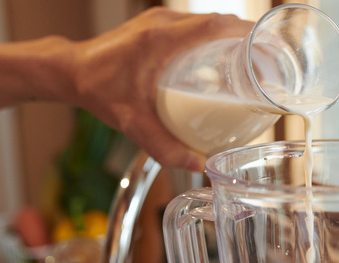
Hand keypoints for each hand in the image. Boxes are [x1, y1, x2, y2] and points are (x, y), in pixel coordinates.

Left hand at [72, 8, 252, 169]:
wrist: (70, 71)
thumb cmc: (98, 90)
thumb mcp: (132, 122)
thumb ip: (164, 146)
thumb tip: (198, 164)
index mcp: (161, 39)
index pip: (216, 25)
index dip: (247, 35)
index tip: (268, 51)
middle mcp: (163, 24)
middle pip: (218, 22)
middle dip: (247, 40)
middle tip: (266, 66)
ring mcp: (159, 21)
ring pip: (207, 22)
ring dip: (231, 38)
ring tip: (250, 64)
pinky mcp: (156, 26)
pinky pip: (194, 26)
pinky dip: (213, 39)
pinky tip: (220, 62)